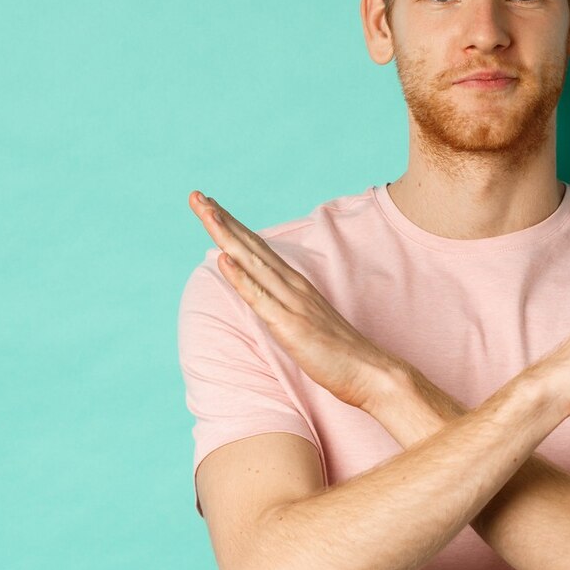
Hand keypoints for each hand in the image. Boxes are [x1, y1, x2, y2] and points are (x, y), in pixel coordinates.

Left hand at [189, 190, 401, 411]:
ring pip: (252, 263)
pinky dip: (241, 277)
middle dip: (221, 220)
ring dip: (226, 236)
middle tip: (196, 196)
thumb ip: (287, 308)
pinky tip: (223, 259)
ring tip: (204, 211)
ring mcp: (293, 304)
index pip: (258, 248)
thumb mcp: (307, 323)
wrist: (372, 373)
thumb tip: (266, 302)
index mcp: (296, 285)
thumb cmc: (341, 354)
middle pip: (251, 246)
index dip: (233, 226)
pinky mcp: (291, 326)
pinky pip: (261, 299)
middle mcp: (293, 286)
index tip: (210, 206)